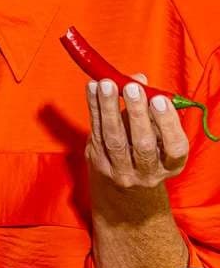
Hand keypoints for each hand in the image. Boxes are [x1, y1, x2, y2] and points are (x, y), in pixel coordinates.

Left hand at [87, 75, 189, 198]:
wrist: (121, 187)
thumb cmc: (147, 150)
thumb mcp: (158, 134)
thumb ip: (151, 108)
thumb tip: (138, 79)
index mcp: (171, 165)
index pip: (175, 147)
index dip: (167, 122)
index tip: (159, 99)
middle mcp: (148, 173)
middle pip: (142, 144)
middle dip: (137, 113)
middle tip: (131, 88)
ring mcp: (121, 172)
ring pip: (114, 139)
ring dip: (109, 108)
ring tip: (107, 84)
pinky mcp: (100, 164)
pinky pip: (96, 134)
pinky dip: (94, 109)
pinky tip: (92, 89)